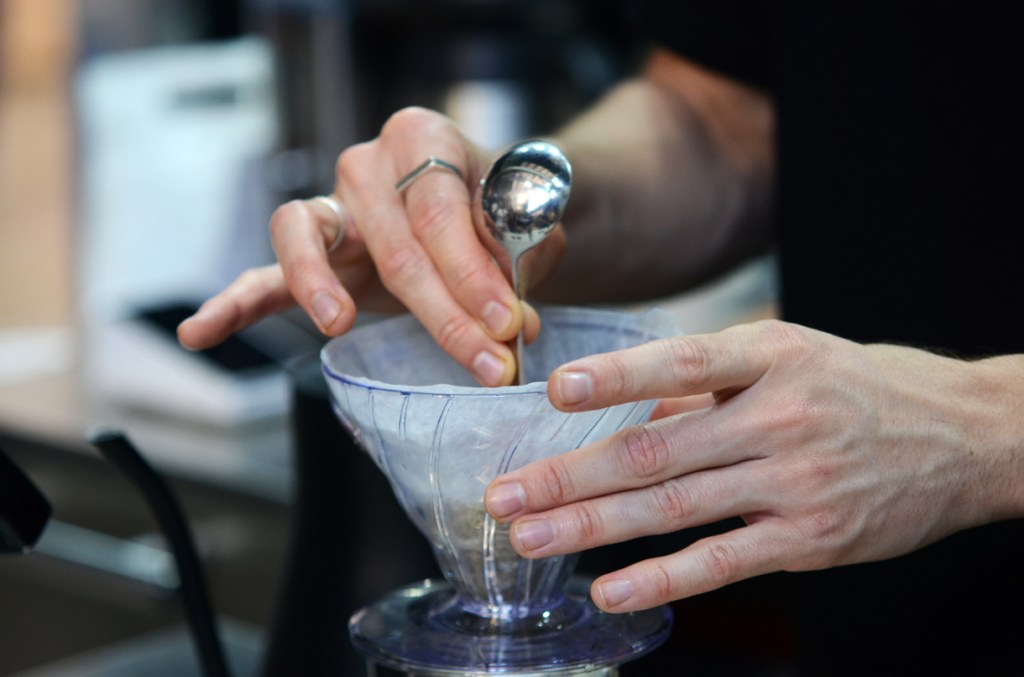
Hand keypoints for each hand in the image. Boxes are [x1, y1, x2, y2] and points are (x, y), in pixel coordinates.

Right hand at [177, 107, 552, 385]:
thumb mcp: (524, 220)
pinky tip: (200, 333)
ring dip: (322, 289)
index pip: (440, 211)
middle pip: (392, 243)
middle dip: (443, 314)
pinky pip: (264, 275)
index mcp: (421, 137)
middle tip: (485, 362)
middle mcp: (367, 164)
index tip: (508, 325)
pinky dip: (232, 305)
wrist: (481, 205)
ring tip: (337, 324)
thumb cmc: (500, 212)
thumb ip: (516, 254)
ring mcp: (330, 207)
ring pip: (306, 239)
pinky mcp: (310, 252)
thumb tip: (511, 314)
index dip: (475, 274)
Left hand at [484, 320, 1020, 610]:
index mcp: (771, 356)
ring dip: (593, 527)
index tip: (554, 394)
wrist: (962, 435)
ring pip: (675, 507)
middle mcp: (780, 416)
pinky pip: (724, 562)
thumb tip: (620, 406)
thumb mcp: (789, 356)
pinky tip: (609, 589)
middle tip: (502, 493)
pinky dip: (662, 578)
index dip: (616, 379)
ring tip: (529, 537)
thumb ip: (706, 383)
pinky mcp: (812, 540)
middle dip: (569, 476)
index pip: (682, 364)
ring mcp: (796, 481)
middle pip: (656, 450)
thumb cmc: (857, 387)